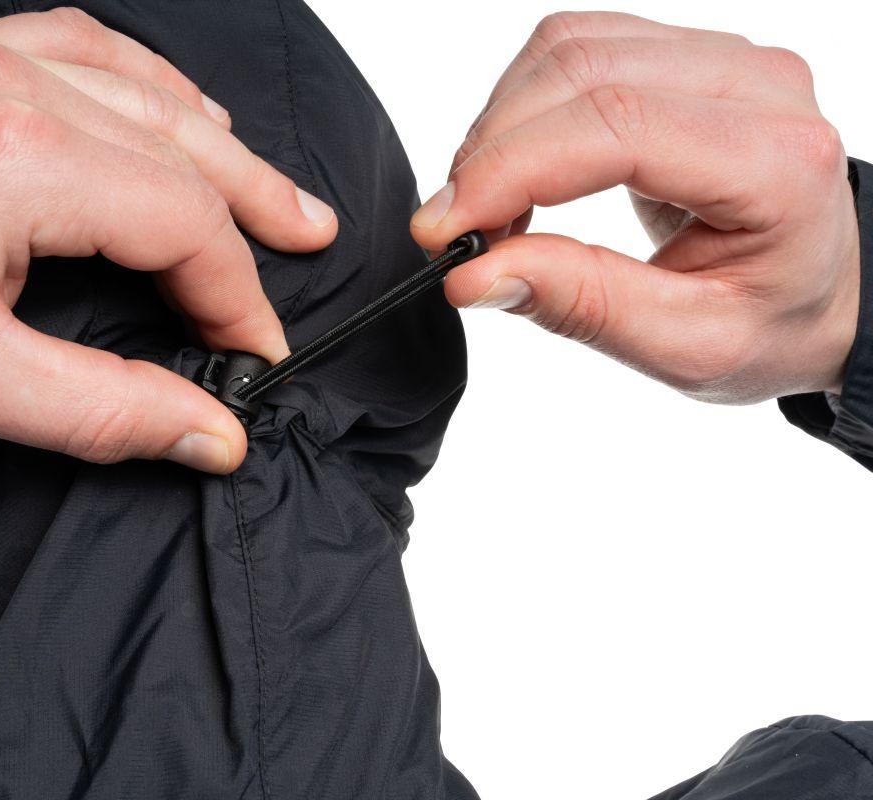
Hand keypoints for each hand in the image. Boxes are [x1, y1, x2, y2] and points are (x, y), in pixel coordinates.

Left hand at [0, 9, 337, 472]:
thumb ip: (106, 409)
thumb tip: (214, 435)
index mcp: (18, 159)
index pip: (182, 222)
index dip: (235, 294)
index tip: (256, 353)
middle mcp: (8, 85)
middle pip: (181, 147)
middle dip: (253, 206)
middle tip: (312, 238)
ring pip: (140, 89)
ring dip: (211, 142)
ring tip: (265, 185)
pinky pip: (77, 46)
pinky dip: (140, 85)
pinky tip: (167, 110)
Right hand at [411, 11, 859, 402]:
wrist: (820, 289)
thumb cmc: (768, 322)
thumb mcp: (685, 346)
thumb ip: (581, 305)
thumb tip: (473, 273)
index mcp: (778, 162)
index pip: (618, 128)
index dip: (509, 171)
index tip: (442, 231)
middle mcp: (757, 86)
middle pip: (582, 72)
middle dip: (490, 151)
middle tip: (451, 232)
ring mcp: (721, 58)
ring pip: (568, 48)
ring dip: (499, 126)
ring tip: (487, 209)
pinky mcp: (683, 54)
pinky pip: (575, 47)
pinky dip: (521, 107)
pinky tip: (517, 169)